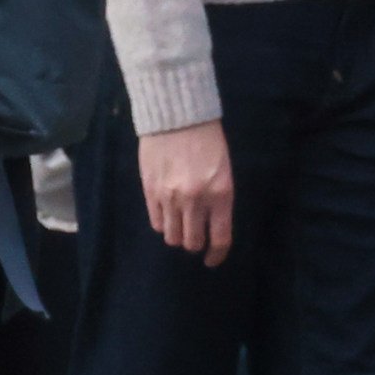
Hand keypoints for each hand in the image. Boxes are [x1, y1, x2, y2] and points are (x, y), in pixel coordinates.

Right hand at [138, 118, 234, 265]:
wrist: (178, 115)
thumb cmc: (207, 139)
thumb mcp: (223, 168)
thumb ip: (218, 198)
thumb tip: (212, 225)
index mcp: (220, 193)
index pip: (220, 238)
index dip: (216, 254)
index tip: (212, 260)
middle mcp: (195, 200)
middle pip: (192, 242)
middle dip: (195, 244)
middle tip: (196, 237)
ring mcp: (170, 198)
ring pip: (172, 236)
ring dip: (177, 235)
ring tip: (180, 225)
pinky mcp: (150, 192)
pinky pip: (155, 223)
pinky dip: (162, 224)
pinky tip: (166, 215)